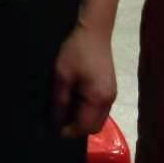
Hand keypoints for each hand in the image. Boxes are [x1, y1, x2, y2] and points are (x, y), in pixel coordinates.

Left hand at [53, 21, 116, 138]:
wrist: (94, 31)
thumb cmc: (76, 52)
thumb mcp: (62, 76)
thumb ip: (59, 101)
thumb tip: (54, 121)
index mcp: (99, 100)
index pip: (85, 127)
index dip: (68, 131)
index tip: (52, 129)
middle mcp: (109, 101)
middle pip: (93, 126)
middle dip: (76, 128)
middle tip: (57, 121)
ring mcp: (111, 94)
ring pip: (97, 118)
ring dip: (81, 119)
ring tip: (63, 110)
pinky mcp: (109, 88)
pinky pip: (99, 108)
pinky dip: (86, 110)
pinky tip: (73, 100)